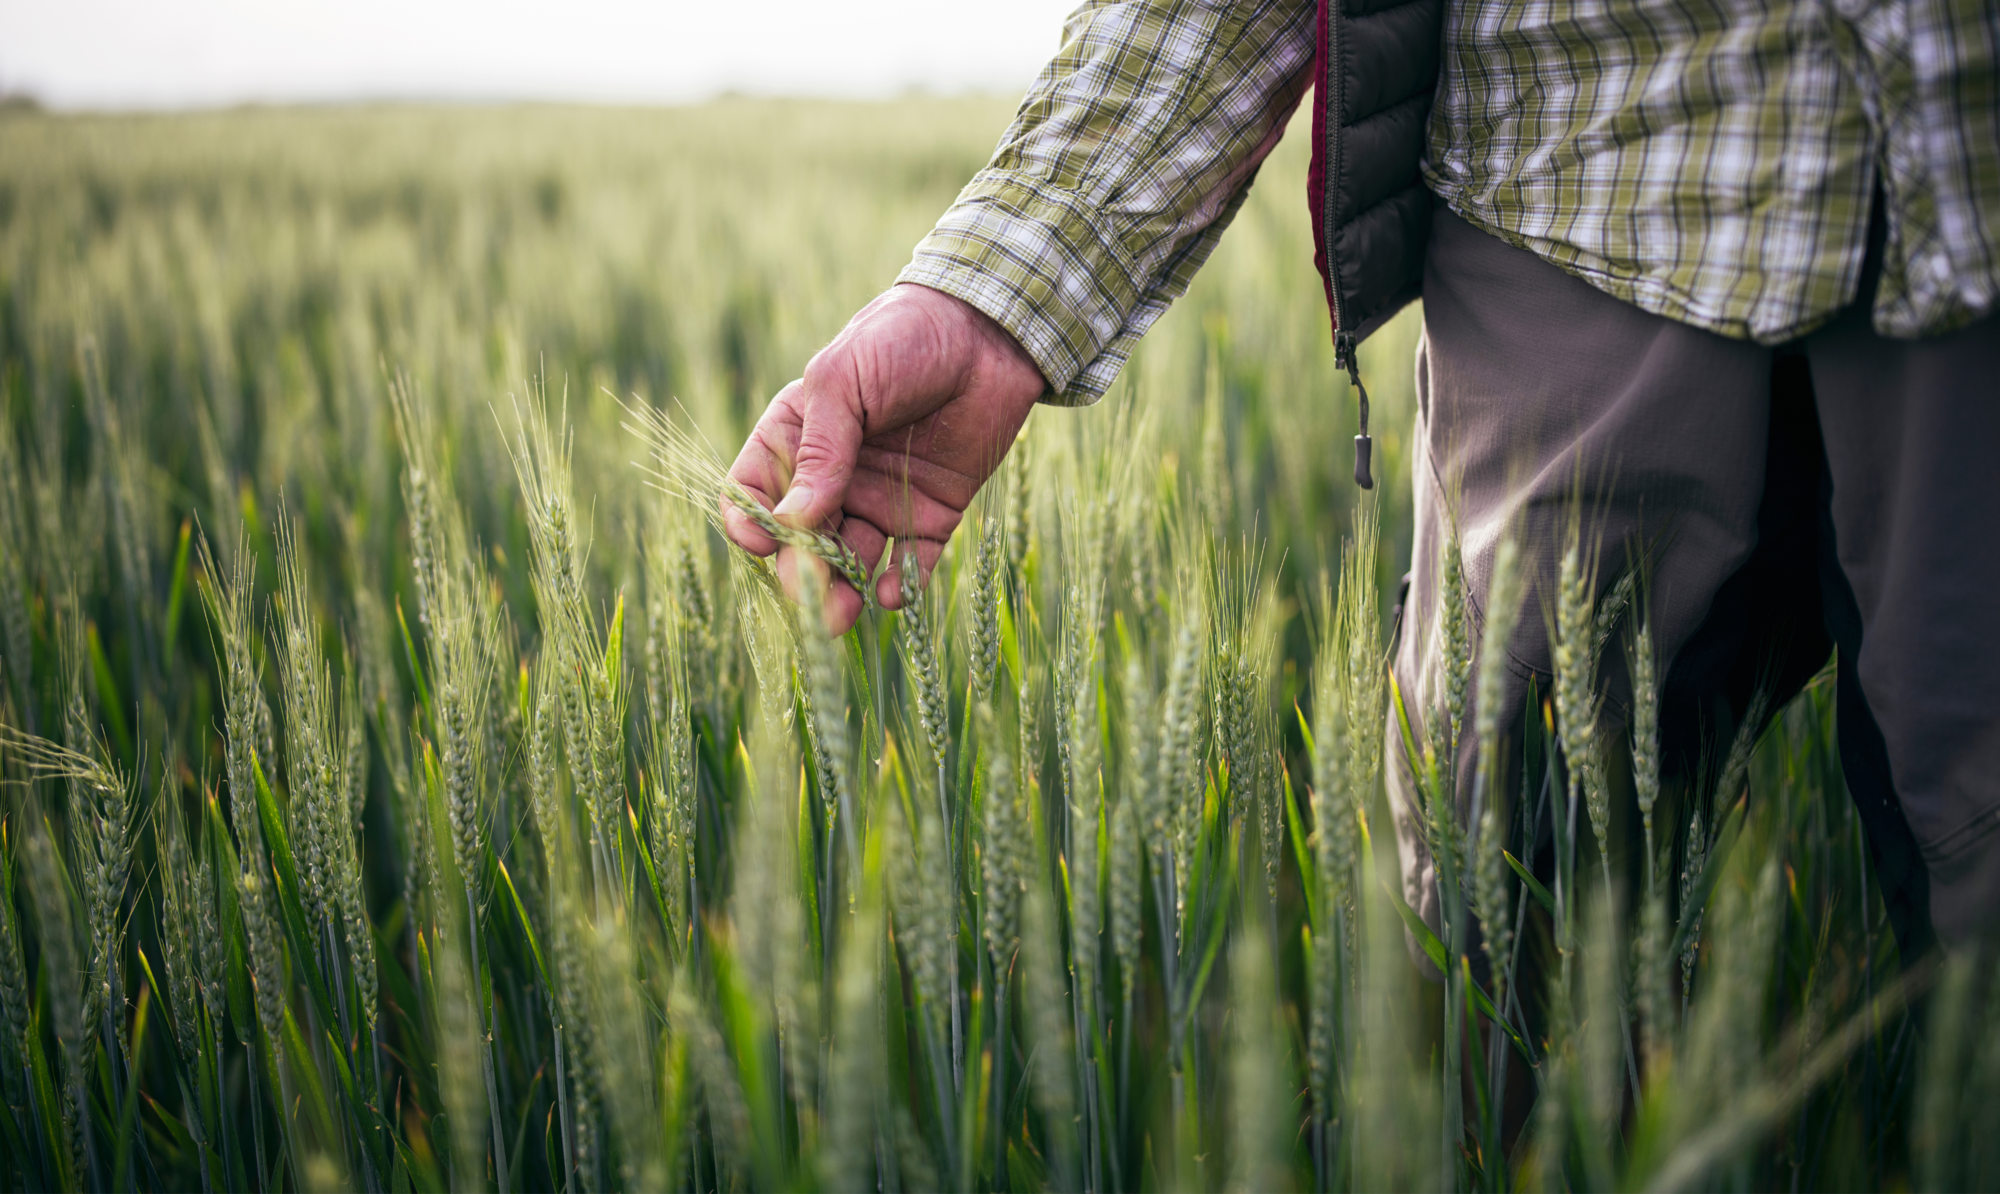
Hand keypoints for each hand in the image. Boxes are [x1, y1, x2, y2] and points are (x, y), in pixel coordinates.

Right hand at [724, 282, 1046, 632]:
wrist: (989, 333)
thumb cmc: (902, 339)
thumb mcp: (844, 381)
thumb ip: (819, 451)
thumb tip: (791, 522)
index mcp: (796, 438)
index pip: (752, 494)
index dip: (749, 524)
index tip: (762, 544)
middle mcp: (832, 478)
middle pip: (800, 542)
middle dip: (800, 573)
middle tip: (811, 595)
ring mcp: (880, 500)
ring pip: (849, 561)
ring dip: (842, 592)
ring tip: (842, 613)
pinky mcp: (930, 516)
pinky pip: (909, 565)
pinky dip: (900, 586)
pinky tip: (894, 593)